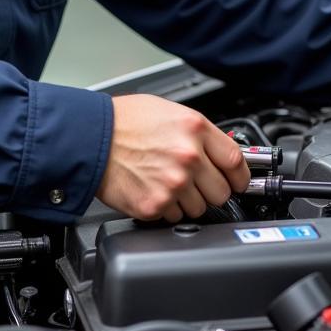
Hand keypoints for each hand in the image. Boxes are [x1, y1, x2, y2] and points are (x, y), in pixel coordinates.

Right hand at [96, 94, 250, 222]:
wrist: (91, 137)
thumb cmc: (125, 121)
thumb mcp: (170, 112)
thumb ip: (199, 133)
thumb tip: (219, 152)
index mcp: (195, 129)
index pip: (236, 162)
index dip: (240, 176)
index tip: (238, 181)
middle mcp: (188, 157)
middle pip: (222, 191)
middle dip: (211, 189)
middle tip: (194, 181)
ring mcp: (172, 184)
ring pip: (199, 209)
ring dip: (187, 200)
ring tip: (166, 181)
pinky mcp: (154, 205)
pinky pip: (174, 217)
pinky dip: (166, 208)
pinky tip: (152, 189)